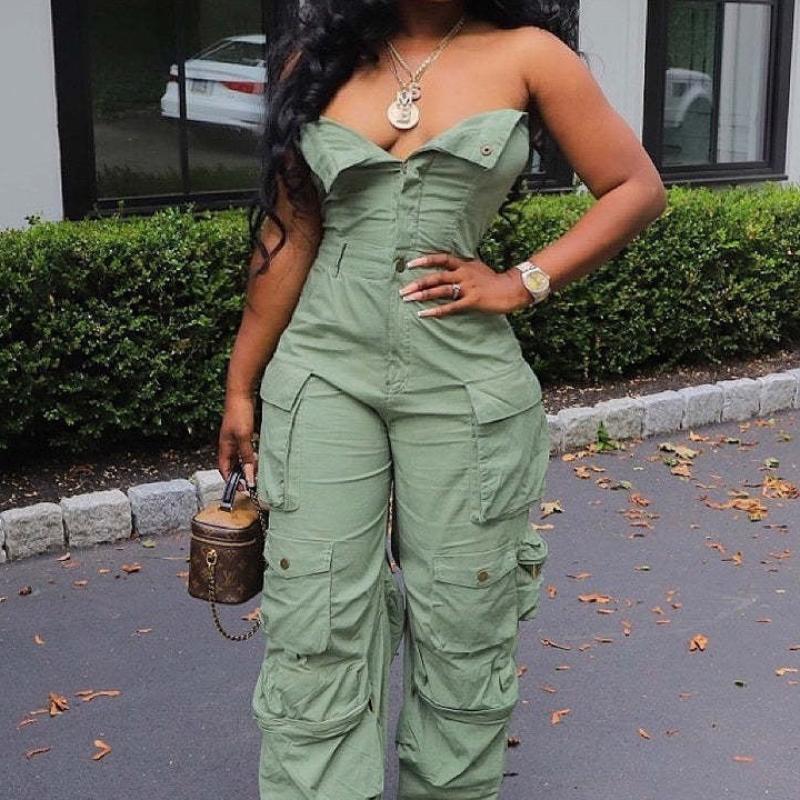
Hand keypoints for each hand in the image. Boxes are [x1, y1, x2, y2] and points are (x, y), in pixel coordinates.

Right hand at [218, 394, 256, 488]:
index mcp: (224, 447)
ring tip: (256, 473)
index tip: (242, 489)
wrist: (241, 394)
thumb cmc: (239, 413)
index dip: (231, 481)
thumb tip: (248, 474)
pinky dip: (250, 456)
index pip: (224, 470)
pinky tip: (258, 457)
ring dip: (246, 466)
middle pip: (232, 465)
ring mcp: (234, 438)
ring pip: (239, 457)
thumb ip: (246, 456)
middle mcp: (228, 444)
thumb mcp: (244, 437)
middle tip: (251, 483)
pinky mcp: (242, 432)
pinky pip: (245, 449)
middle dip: (240, 475)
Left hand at [398, 253, 531, 316]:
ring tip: (408, 300)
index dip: (425, 260)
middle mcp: (464, 273)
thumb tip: (448, 266)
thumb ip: (462, 266)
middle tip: (402, 290)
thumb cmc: (493, 280)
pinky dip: (436, 311)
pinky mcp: (472, 301)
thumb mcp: (477, 267)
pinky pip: (450, 307)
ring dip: (423, 295)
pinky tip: (424, 314)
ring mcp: (468, 287)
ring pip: (441, 290)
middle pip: (436, 276)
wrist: (511, 289)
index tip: (410, 263)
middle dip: (418, 283)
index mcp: (464, 264)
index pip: (441, 258)